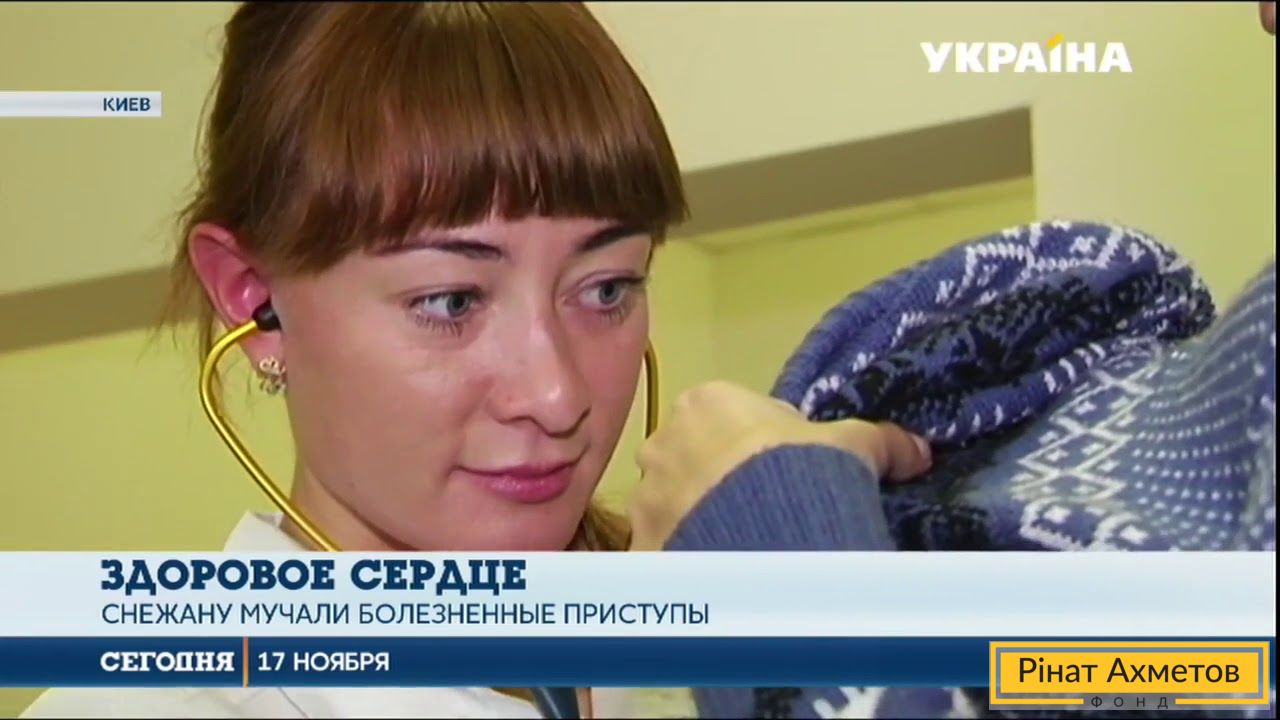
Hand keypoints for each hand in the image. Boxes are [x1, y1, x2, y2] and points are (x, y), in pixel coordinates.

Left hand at [629, 380, 932, 550]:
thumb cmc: (801, 473)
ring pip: (675, 505)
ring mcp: (647, 494)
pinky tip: (717, 575)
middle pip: (698, 459)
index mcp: (709, 403)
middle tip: (769, 512)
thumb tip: (919, 448)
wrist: (761, 539)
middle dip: (724, 482)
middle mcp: (665, 441)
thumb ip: (880, 441)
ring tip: (744, 549)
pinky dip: (684, 560)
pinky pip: (663, 549)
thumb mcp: (849, 449)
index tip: (791, 473)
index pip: (736, 418)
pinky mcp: (641, 543)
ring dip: (701, 522)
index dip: (766, 445)